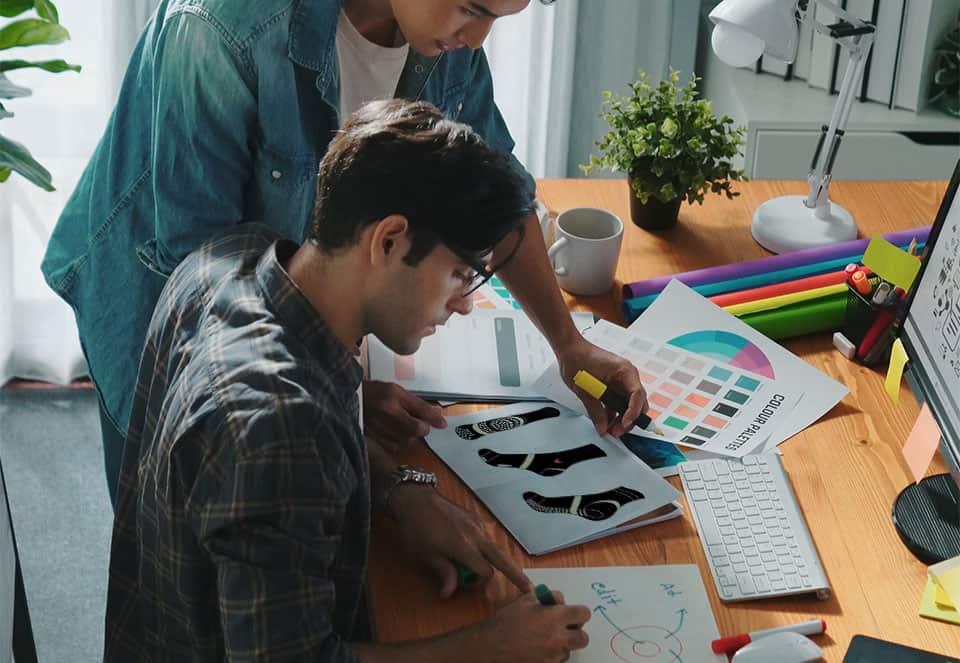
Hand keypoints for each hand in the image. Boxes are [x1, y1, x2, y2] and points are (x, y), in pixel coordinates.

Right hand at [363, 380, 446, 452]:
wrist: (350, 399)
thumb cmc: (374, 392)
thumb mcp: (396, 391)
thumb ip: (416, 403)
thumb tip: (436, 412)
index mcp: (394, 395)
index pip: (421, 409)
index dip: (435, 418)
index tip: (443, 424)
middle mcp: (387, 411)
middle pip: (417, 429)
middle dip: (423, 428)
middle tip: (421, 424)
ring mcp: (380, 426)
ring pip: (408, 440)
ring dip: (412, 436)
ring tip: (404, 427)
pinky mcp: (375, 438)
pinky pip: (396, 446)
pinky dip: (400, 442)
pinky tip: (395, 434)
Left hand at [389, 485, 529, 597]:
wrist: (415, 499)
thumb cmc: (417, 530)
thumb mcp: (426, 555)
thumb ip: (444, 573)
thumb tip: (449, 594)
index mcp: (465, 547)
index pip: (485, 572)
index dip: (480, 583)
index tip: (467, 586)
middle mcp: (476, 536)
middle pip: (501, 559)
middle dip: (516, 575)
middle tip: (529, 588)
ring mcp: (476, 524)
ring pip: (493, 547)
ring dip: (496, 560)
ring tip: (497, 569)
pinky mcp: (473, 517)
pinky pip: (484, 536)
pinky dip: (484, 547)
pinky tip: (473, 549)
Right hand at [469, 590, 590, 662]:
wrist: (491, 646)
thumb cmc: (507, 621)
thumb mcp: (526, 600)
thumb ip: (547, 597)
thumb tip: (558, 599)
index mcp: (555, 618)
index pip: (584, 614)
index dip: (579, 612)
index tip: (573, 613)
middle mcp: (558, 638)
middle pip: (583, 638)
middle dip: (576, 632)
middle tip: (564, 628)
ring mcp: (553, 656)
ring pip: (569, 650)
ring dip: (562, 644)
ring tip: (545, 638)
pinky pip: (557, 661)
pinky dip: (552, 655)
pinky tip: (538, 649)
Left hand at [557, 338, 647, 437]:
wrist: (569, 349)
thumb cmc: (577, 359)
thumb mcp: (585, 388)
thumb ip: (595, 410)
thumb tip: (602, 427)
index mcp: (625, 371)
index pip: (637, 395)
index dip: (633, 412)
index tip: (624, 424)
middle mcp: (627, 376)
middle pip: (637, 402)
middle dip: (629, 419)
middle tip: (616, 431)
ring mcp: (621, 381)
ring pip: (629, 404)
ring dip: (621, 418)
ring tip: (610, 429)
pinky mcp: (614, 385)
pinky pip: (618, 402)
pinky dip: (614, 413)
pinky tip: (606, 421)